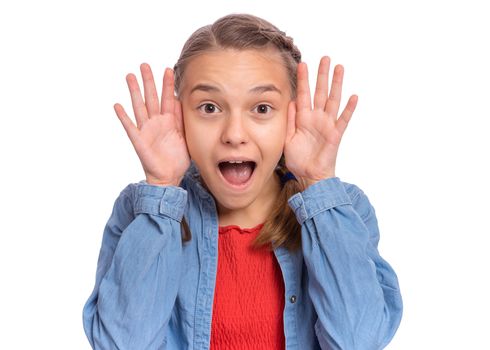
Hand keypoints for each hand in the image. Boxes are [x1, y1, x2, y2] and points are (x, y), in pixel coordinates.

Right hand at [114, 63, 190, 185]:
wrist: (170, 176)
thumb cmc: (178, 158)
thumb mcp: (185, 136)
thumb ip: (183, 120)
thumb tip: (183, 101)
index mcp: (169, 120)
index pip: (168, 98)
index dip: (167, 84)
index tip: (168, 69)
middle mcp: (156, 122)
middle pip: (151, 97)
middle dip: (149, 81)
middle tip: (145, 65)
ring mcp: (146, 129)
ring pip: (139, 106)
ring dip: (134, 92)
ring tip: (130, 76)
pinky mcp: (139, 140)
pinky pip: (130, 126)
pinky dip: (123, 116)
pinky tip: (117, 105)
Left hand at [283, 56, 357, 188]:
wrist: (309, 176)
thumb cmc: (298, 159)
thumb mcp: (288, 138)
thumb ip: (290, 120)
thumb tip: (290, 101)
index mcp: (303, 118)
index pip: (303, 94)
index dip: (303, 80)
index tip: (303, 64)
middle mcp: (317, 118)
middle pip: (320, 92)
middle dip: (322, 75)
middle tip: (325, 58)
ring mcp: (327, 125)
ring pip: (333, 100)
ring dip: (337, 84)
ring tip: (340, 68)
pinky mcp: (335, 134)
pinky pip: (343, 120)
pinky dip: (349, 109)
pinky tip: (353, 96)